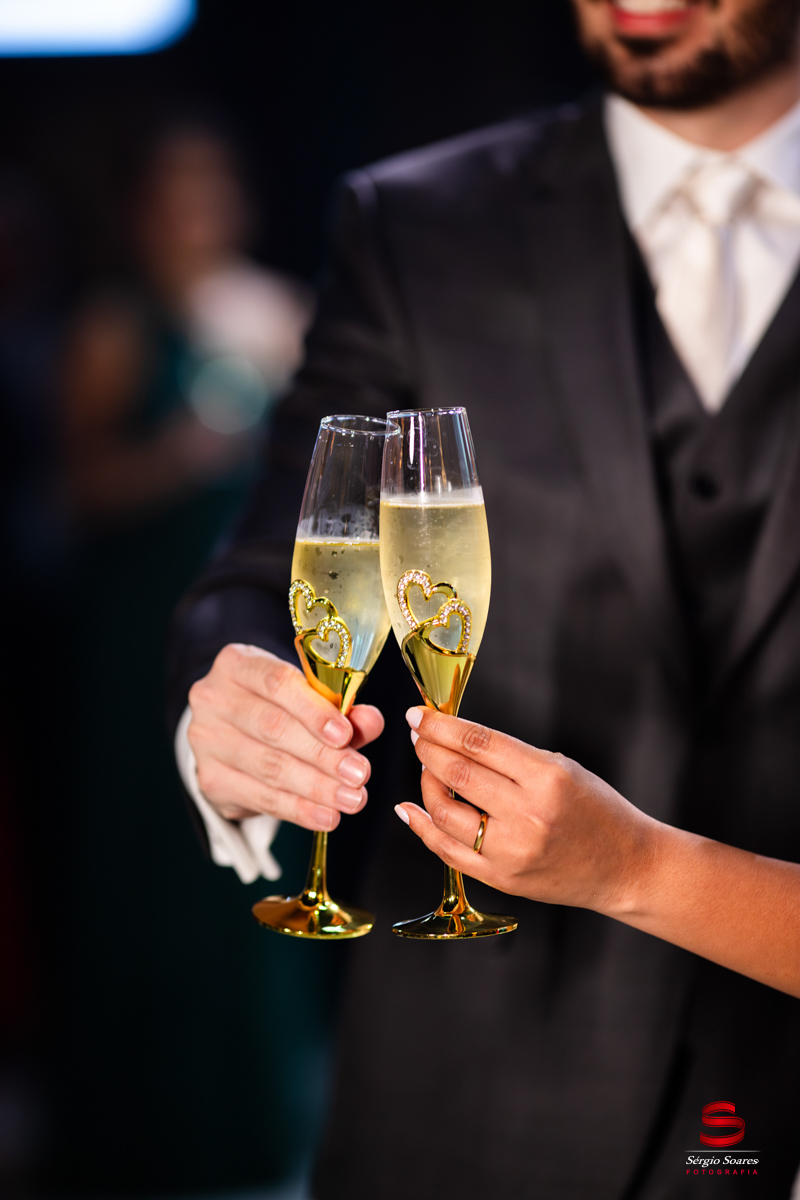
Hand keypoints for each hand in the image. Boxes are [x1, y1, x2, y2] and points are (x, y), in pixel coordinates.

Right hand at [187, 644, 383, 829]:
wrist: (230, 730)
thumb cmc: (276, 704)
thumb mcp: (306, 695)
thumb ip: (340, 707)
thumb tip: (371, 721)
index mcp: (237, 663)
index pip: (277, 683)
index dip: (314, 711)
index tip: (346, 735)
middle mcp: (213, 698)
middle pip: (273, 729)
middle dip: (322, 755)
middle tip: (360, 775)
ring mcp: (206, 740)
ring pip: (269, 767)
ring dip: (316, 788)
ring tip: (351, 799)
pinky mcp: (210, 779)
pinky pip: (260, 798)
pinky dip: (298, 810)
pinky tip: (325, 816)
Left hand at [396, 707, 656, 916]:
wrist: (626, 866)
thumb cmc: (598, 812)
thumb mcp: (564, 768)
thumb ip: (512, 757)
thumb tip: (457, 739)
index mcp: (547, 778)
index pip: (479, 743)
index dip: (441, 726)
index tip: (420, 716)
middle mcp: (528, 815)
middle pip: (457, 774)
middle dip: (428, 749)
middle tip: (417, 736)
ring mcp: (512, 851)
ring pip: (445, 812)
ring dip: (425, 783)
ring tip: (426, 768)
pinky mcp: (502, 878)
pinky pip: (448, 851)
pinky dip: (423, 827)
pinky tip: (410, 808)